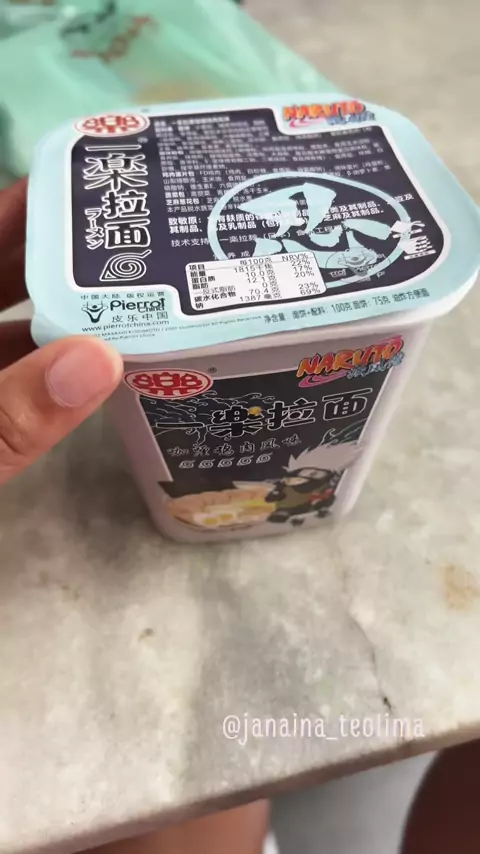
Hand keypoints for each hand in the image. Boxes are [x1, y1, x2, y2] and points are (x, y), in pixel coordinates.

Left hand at [0, 180, 122, 484]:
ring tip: (135, 294)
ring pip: (10, 328)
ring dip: (62, 314)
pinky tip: (96, 362)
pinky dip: (49, 366)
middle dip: (62, 256)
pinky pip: (13, 374)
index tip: (86, 185)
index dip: (23, 205)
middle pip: (3, 277)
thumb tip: (102, 357)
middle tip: (138, 238)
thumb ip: (13, 410)